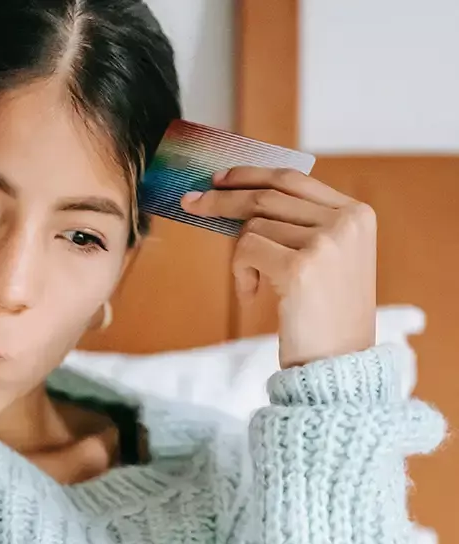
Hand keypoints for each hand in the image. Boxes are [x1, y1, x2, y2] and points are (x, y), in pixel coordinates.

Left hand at [181, 166, 376, 368]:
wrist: (337, 364)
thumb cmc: (323, 319)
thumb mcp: (323, 261)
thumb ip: (297, 227)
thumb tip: (238, 202)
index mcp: (357, 214)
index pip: (294, 179)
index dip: (252, 175)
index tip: (219, 179)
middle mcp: (346, 222)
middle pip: (268, 195)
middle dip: (223, 199)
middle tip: (191, 203)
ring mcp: (326, 242)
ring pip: (254, 225)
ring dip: (240, 256)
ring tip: (252, 285)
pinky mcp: (300, 267)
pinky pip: (246, 250)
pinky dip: (239, 272)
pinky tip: (251, 294)